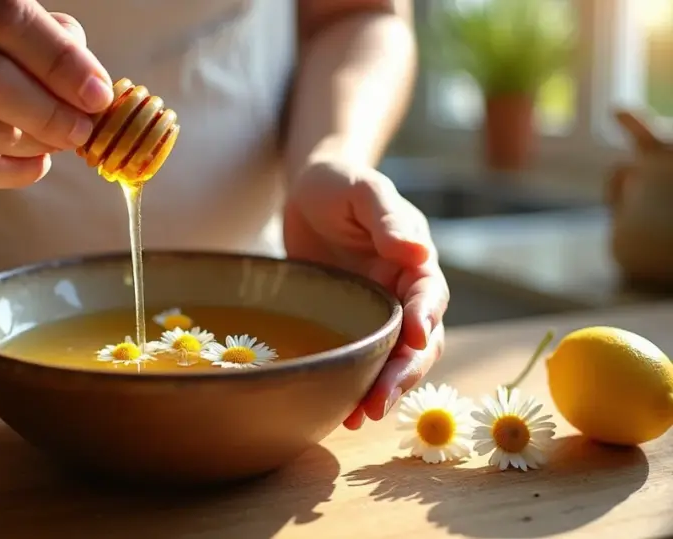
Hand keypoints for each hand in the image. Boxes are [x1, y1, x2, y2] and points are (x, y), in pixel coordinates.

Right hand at [0, 0, 113, 194]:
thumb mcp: (18, 30)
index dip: (59, 60)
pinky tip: (36, 164)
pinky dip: (12, 173)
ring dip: (36, 143)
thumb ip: (56, 45)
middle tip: (83, 129)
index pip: (7, 19)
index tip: (97, 94)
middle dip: (49, 111)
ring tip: (60, 141)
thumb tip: (92, 89)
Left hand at [282, 158, 448, 429]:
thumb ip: (387, 219)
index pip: (428, 296)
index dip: (424, 320)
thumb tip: (417, 252)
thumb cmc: (338, 183)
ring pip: (394, 359)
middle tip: (378, 402)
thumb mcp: (362, 190)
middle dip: (403, 373)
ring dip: (383, 389)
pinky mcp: (352, 326)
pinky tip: (342, 411)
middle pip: (417, 342)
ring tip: (359, 417)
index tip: (414, 339)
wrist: (308, 191)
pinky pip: (362, 360)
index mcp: (414, 261)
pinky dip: (357, 385)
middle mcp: (403, 292)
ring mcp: (378, 312)